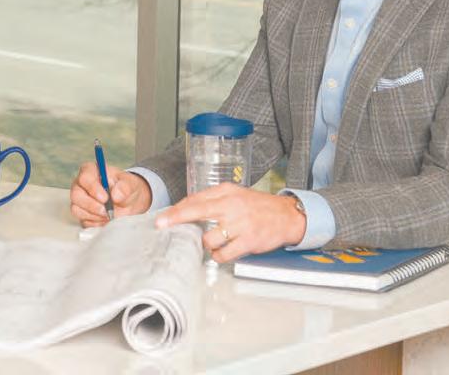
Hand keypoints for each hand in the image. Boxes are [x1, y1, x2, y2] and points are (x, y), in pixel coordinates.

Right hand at [69, 161, 152, 226]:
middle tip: (106, 211)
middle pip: (76, 195)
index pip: (84, 178)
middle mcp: (81, 185)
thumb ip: (125, 187)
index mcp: (90, 171)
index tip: (105, 198)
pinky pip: (83, 221)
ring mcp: (80, 201)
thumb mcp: (130, 184)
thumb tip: (115, 195)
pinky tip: (106, 220)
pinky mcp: (82, 214)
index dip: (93, 189)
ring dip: (94, 216)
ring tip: (109, 215)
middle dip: (91, 206)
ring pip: (77, 210)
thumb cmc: (126, 188)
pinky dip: (96, 223)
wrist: (129, 202)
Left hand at [154, 183, 306, 262]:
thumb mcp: (235, 194)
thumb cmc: (257, 206)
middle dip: (176, 219)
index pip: (195, 199)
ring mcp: (240, 224)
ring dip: (205, 244)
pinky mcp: (249, 241)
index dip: (177, 209)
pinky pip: (224, 253)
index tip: (163, 217)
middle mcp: (232, 206)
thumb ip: (213, 200)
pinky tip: (221, 252)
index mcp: (226, 192)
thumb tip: (187, 208)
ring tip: (212, 243)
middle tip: (161, 225)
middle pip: (197, 211)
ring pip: (209, 238)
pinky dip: (218, 256)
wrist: (286, 215)